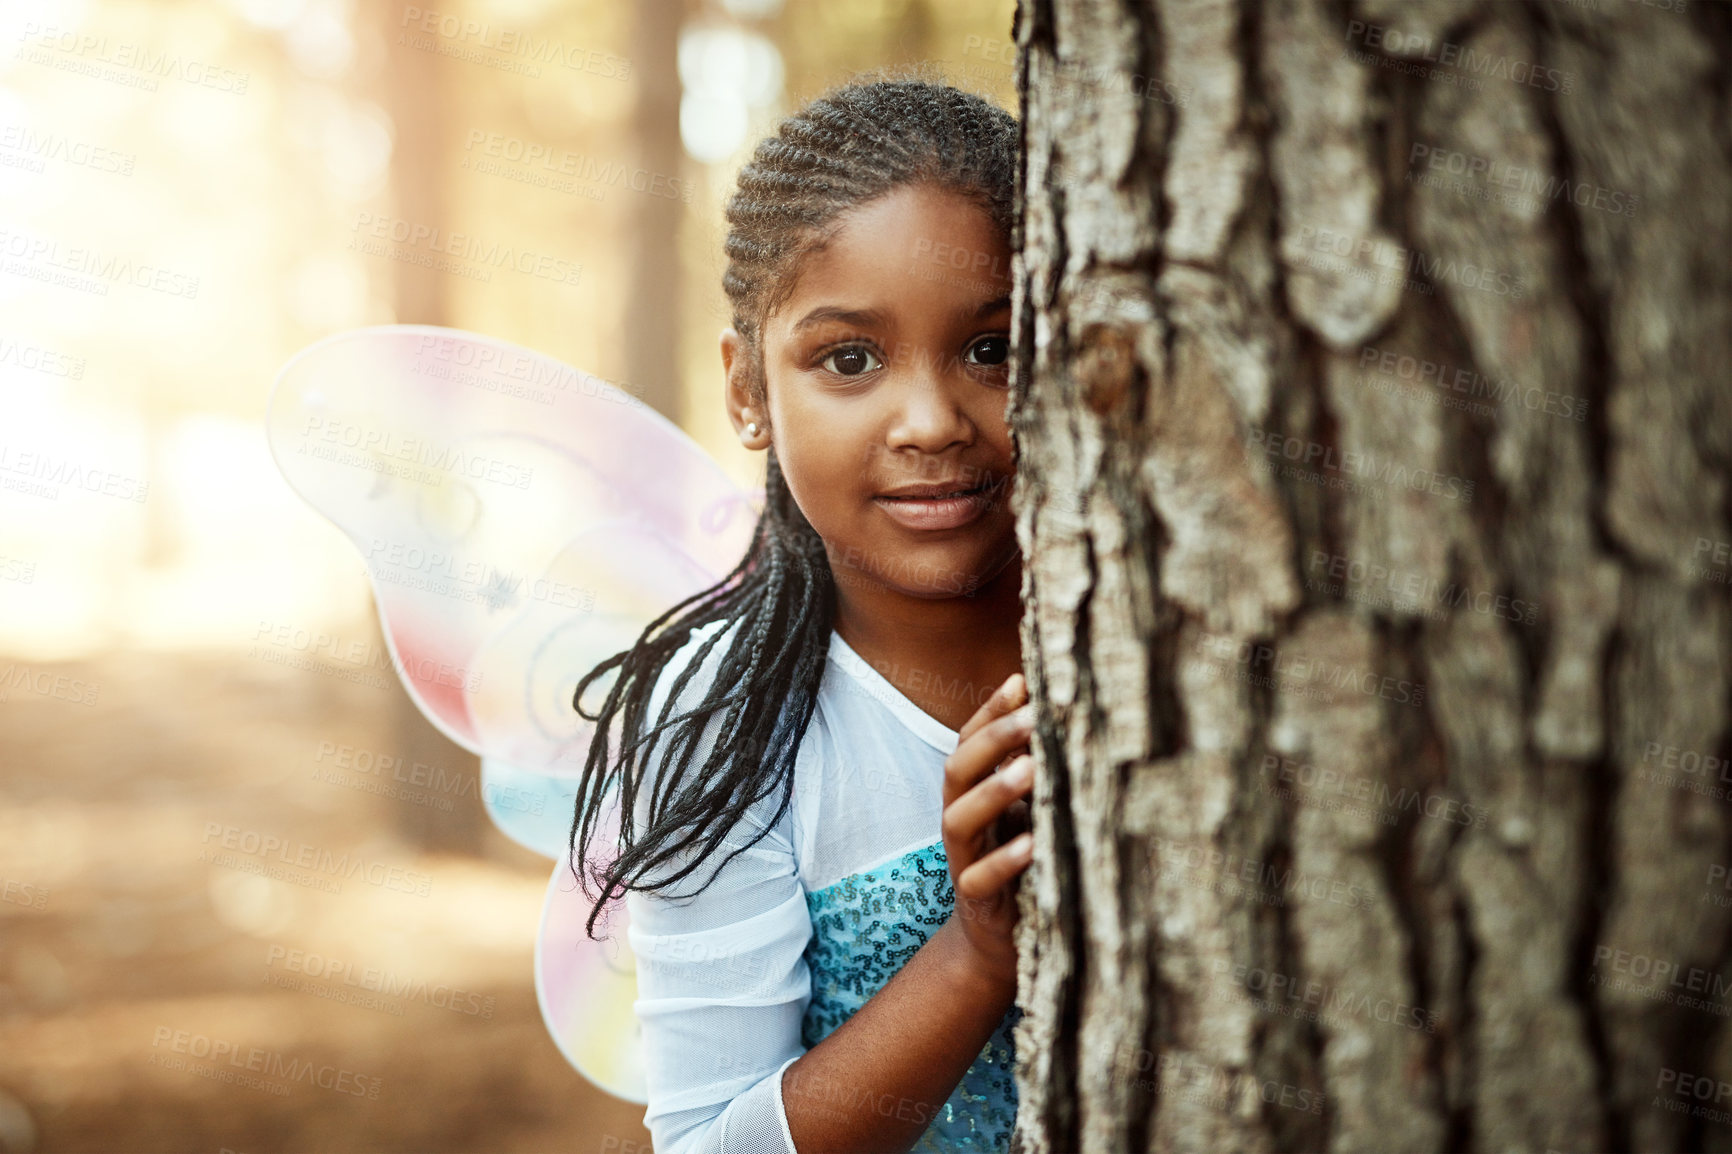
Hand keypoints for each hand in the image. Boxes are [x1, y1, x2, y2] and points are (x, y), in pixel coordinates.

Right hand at [941, 671, 1035, 995]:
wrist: (997, 940)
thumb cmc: (1020, 859)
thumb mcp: (1025, 808)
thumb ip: (1032, 765)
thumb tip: (1064, 707)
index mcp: (970, 792)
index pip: (969, 741)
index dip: (990, 710)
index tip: (1022, 680)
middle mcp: (959, 819)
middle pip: (957, 770)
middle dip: (992, 740)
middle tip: (1032, 717)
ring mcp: (963, 859)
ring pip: (959, 819)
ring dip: (993, 791)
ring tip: (1030, 768)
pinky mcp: (977, 901)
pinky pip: (979, 878)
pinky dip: (1004, 860)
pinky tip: (1032, 843)